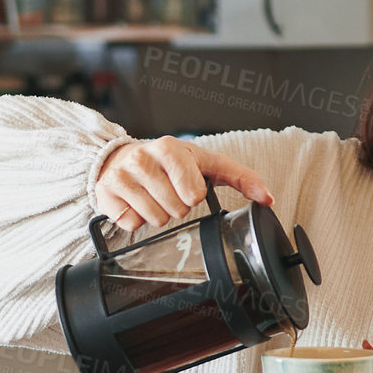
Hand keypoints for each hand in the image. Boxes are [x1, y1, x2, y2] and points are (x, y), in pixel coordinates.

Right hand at [95, 137, 273, 231]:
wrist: (121, 158)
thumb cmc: (169, 163)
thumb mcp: (206, 163)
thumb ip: (241, 177)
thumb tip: (267, 198)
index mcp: (170, 148)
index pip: (193, 193)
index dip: (193, 195)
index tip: (186, 185)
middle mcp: (143, 158)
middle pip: (175, 210)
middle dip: (175, 206)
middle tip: (167, 192)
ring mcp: (121, 176)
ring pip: (154, 219)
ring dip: (157, 214)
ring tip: (152, 196)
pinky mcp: (105, 194)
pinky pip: (130, 224)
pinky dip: (135, 219)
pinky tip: (134, 202)